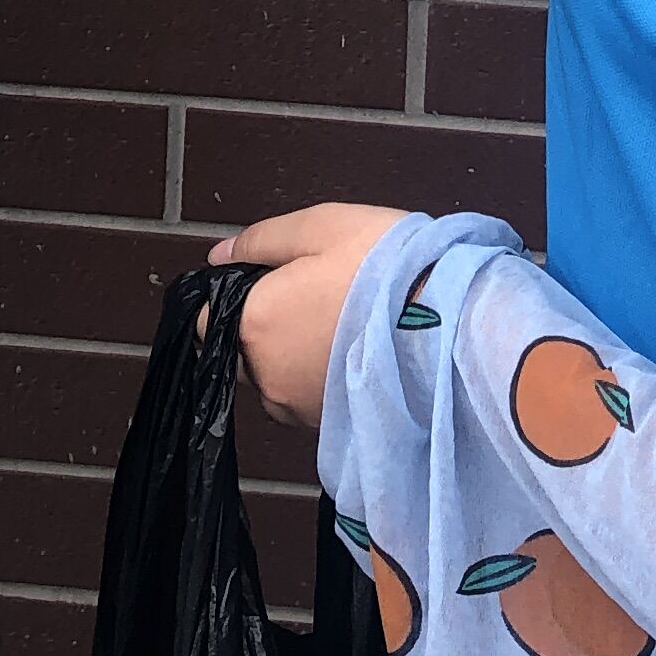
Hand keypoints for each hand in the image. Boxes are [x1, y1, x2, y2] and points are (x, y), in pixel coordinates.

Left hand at [213, 202, 413, 428]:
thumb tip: (217, 257)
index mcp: (255, 323)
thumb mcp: (320, 227)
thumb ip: (260, 242)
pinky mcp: (331, 428)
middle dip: (261, 330)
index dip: (225, 299)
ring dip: (291, 359)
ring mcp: (299, 409)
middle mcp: (266, 377)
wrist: (452, 324)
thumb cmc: (382, 265)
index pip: (204, 321)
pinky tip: (356, 356)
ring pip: (274, 382)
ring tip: (341, 327)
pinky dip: (319, 381)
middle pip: (239, 353)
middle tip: (312, 298)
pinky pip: (307, 401)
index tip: (262, 284)